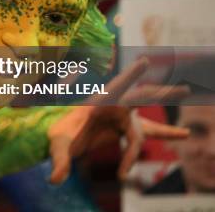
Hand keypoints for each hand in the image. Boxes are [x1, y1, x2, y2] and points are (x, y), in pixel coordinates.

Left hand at [47, 58, 189, 183]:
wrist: (61, 137)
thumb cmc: (59, 135)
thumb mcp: (57, 145)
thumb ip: (58, 161)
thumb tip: (54, 180)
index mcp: (97, 103)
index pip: (117, 89)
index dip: (131, 75)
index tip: (145, 61)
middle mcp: (114, 107)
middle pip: (142, 100)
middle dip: (161, 94)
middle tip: (185, 89)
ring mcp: (122, 118)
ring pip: (150, 123)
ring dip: (168, 126)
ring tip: (186, 131)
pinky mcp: (126, 129)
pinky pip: (147, 134)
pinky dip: (166, 134)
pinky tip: (184, 134)